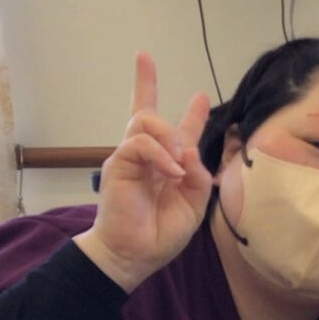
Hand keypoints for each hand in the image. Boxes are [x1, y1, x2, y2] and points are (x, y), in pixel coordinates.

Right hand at [74, 52, 213, 292]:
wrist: (135, 254)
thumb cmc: (161, 233)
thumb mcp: (194, 205)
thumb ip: (199, 177)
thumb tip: (189, 148)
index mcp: (168, 164)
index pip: (176, 131)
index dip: (190, 113)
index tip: (200, 94)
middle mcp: (148, 157)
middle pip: (144, 110)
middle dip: (145, 83)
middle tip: (152, 65)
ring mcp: (131, 158)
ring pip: (145, 121)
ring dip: (167, 134)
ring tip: (178, 160)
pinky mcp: (118, 165)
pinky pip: (141, 144)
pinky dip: (160, 154)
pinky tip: (172, 171)